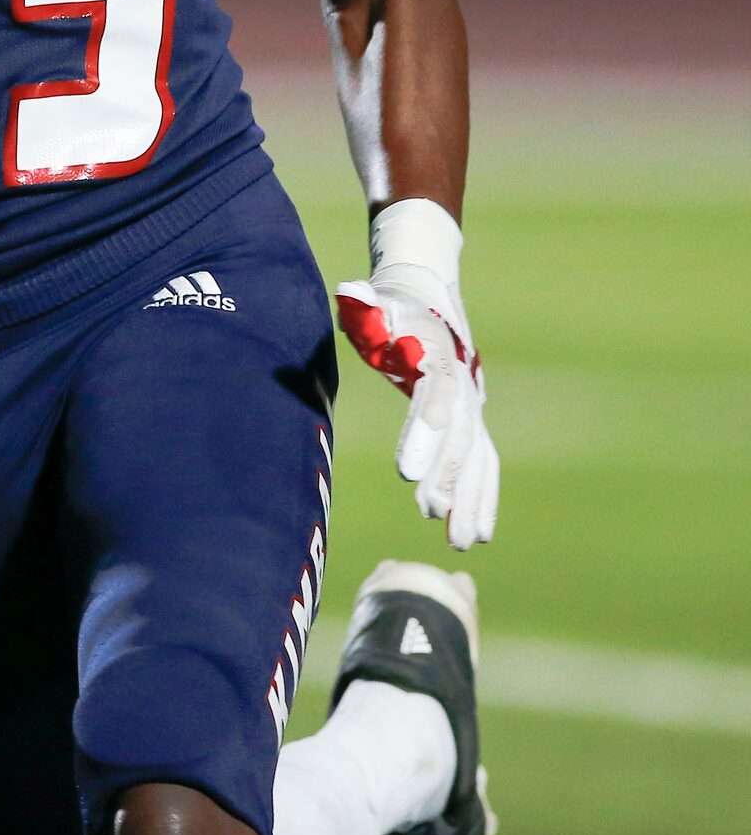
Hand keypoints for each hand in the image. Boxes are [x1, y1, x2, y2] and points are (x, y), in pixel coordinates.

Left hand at [335, 200, 498, 551]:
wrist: (428, 295)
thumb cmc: (388, 304)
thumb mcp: (373, 301)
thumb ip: (365, 306)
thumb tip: (353, 295)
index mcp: (437, 351)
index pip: (436, 394)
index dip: (425, 431)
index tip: (407, 471)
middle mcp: (462, 381)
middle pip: (459, 434)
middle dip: (445, 475)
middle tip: (426, 509)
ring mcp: (472, 403)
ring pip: (477, 456)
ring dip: (470, 498)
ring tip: (459, 539)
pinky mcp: (472, 421)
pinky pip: (482, 462)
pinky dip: (482, 497)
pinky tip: (475, 533)